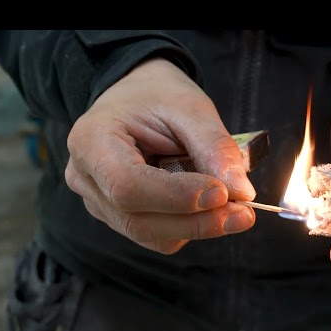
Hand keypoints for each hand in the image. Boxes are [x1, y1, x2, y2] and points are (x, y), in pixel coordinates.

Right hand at [64, 57, 256, 254]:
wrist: (137, 95)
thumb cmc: (158, 95)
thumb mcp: (190, 107)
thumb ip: (214, 148)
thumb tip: (241, 193)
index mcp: (92, 142)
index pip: (128, 186)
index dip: (177, 197)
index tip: (222, 194)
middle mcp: (87, 179)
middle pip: (138, 221)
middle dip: (196, 222)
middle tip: (244, 214)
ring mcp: (99, 203)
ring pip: (149, 235)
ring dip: (197, 228)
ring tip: (235, 210)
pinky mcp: (120, 216)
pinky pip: (156, 236)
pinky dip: (189, 228)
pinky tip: (209, 208)